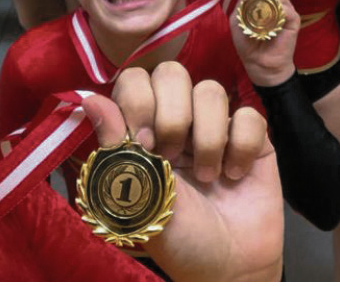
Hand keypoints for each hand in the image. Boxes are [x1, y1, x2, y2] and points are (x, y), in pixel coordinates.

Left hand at [82, 62, 283, 281]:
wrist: (227, 268)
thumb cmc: (175, 237)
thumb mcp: (137, 197)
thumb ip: (116, 146)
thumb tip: (88, 99)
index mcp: (143, 125)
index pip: (135, 78)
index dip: (138, 100)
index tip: (144, 144)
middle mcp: (178, 117)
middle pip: (172, 72)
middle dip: (172, 115)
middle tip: (173, 157)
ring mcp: (215, 124)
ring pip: (211, 90)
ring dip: (208, 137)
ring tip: (208, 177)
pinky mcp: (251, 137)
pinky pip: (249, 116)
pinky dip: (242, 147)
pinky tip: (234, 174)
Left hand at [230, 0, 300, 87]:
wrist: (258, 62)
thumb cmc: (246, 41)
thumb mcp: (238, 19)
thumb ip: (242, 1)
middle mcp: (272, 2)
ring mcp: (283, 10)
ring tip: (264, 7)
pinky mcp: (293, 21)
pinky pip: (289, 9)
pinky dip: (281, 9)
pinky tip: (274, 16)